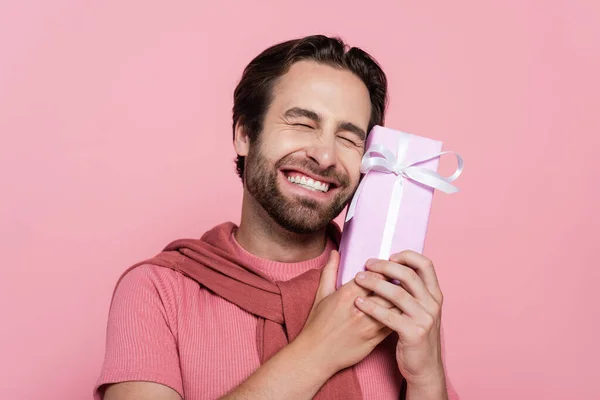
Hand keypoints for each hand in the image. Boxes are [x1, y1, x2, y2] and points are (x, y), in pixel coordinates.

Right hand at [295, 250, 393, 375]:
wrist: (315, 355)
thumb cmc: (317, 325)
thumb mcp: (321, 295)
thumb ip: (329, 271)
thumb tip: (335, 253)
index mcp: (346, 295)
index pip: (374, 276)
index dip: (384, 270)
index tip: (389, 268)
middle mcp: (359, 309)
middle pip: (388, 290)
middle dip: (397, 283)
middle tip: (403, 278)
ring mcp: (368, 325)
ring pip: (394, 307)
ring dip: (402, 299)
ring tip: (406, 294)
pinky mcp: (374, 340)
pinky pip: (393, 325)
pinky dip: (400, 316)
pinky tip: (403, 312)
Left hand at [353, 250, 445, 386]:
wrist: (424, 367)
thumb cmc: (415, 334)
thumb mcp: (419, 309)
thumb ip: (411, 290)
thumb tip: (392, 266)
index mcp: (434, 294)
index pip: (426, 264)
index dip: (407, 256)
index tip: (389, 255)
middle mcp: (433, 303)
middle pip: (409, 275)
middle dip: (385, 266)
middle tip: (367, 264)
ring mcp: (425, 318)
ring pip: (397, 293)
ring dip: (375, 283)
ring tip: (358, 278)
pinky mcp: (413, 333)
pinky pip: (389, 316)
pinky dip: (372, 307)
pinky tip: (358, 302)